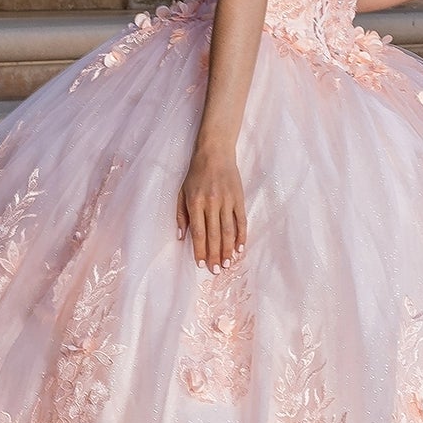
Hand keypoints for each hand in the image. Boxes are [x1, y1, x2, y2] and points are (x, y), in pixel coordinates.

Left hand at [177, 140, 246, 270]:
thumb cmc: (196, 173)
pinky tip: (240, 247)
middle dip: (215, 255)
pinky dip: (241, 235)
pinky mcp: (239, 198)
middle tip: (216, 270)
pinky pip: (241, 220)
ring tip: (227, 264)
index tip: (202, 264)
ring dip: (228, 249)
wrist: (215, 152)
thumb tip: (181, 237)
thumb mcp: (182, 192)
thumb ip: (181, 215)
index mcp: (195, 202)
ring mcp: (227, 201)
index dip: (200, 249)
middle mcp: (212, 203)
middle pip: (214, 234)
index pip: (198, 232)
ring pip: (228, 230)